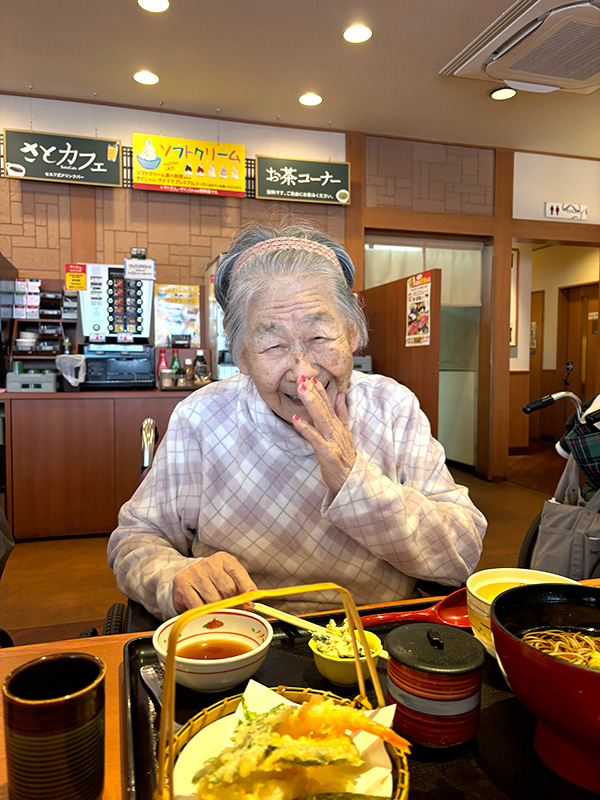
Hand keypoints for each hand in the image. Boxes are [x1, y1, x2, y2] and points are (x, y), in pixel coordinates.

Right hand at [172, 551, 256, 613]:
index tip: (250, 603)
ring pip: (213, 599)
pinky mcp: (182, 584)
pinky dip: (204, 614)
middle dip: (233, 604)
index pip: (238, 573)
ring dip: (219, 611)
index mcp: (224, 559)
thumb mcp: (228, 579)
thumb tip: (250, 604)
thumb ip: (241, 588)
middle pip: (227, 588)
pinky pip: (198, 606)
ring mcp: (194, 572)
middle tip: (234, 613)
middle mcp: (209, 563)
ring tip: (219, 613)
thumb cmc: (212, 581)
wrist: (185, 578)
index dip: (246, 588)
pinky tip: (205, 615)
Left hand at [292, 377, 356, 492]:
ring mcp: (332, 440)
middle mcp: (335, 430)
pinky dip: (305, 427)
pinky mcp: (326, 452)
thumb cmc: (345, 457)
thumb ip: (342, 414)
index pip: (329, 404)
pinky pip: (314, 438)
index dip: (320, 390)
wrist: (352, 479)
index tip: (311, 377)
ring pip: (320, 418)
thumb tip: (341, 396)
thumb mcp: (346, 432)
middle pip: (323, 407)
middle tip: (303, 377)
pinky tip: (295, 418)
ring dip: (310, 402)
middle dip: (312, 391)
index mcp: (338, 425)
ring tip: (301, 389)